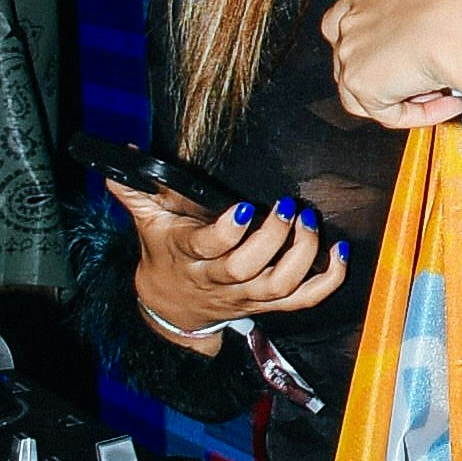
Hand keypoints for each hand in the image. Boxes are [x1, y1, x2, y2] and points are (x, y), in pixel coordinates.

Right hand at [118, 185, 348, 340]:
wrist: (171, 305)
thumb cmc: (165, 252)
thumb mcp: (146, 221)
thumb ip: (134, 189)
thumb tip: (123, 155)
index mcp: (189, 256)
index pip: (209, 249)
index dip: (228, 233)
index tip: (243, 207)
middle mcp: (219, 280)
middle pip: (247, 270)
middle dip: (272, 240)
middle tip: (287, 207)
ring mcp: (246, 295)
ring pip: (278, 287)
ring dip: (301, 257)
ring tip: (308, 222)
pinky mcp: (269, 305)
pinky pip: (304, 301)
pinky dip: (327, 281)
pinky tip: (338, 253)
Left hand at [322, 0, 461, 127]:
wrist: (458, 20)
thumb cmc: (459, 3)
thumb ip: (422, 18)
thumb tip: (435, 34)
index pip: (349, 22)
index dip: (372, 45)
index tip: (395, 56)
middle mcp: (353, 21)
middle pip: (354, 60)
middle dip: (387, 76)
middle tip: (425, 80)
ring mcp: (350, 52)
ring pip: (366, 91)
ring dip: (403, 98)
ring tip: (441, 94)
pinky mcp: (359, 82)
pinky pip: (387, 112)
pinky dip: (418, 114)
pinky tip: (447, 104)